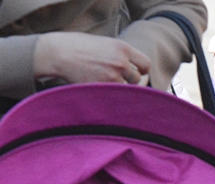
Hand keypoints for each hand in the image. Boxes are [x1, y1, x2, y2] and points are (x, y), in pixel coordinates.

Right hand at [33, 32, 150, 84]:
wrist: (57, 53)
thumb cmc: (78, 47)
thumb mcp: (105, 44)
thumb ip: (122, 55)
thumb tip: (138, 72)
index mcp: (123, 48)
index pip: (146, 64)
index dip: (143, 71)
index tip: (139, 74)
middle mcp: (120, 62)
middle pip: (138, 79)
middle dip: (130, 81)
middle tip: (118, 79)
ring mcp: (111, 76)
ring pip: (126, 90)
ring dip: (119, 89)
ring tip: (106, 83)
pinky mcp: (102, 88)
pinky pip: (114, 97)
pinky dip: (110, 95)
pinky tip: (102, 90)